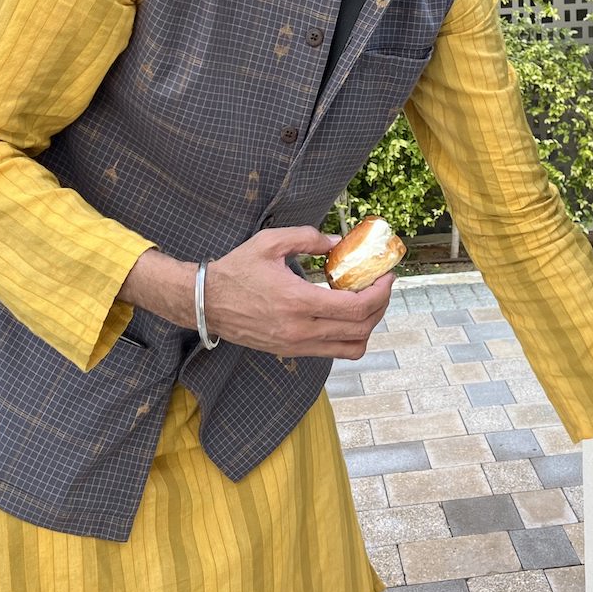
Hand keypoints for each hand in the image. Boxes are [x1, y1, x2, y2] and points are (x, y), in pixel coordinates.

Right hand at [121, 226, 393, 358]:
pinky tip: (343, 314)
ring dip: (367, 326)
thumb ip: (308, 239)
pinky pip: (332, 352)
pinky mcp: (290, 351)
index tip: (387, 276)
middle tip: (381, 286)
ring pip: (351, 347)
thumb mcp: (271, 242)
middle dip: (380, 306)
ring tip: (365, 302)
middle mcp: (301, 330)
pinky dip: (348, 337)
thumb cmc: (236, 270)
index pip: (357, 307)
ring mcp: (296, 345)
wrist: (205, 302)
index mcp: (299, 302)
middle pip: (361, 329)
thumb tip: (339, 242)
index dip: (380, 293)